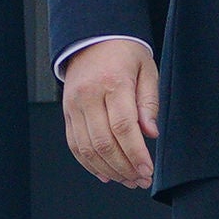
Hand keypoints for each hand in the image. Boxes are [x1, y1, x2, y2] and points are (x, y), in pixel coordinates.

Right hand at [61, 38, 160, 189]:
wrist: (93, 38)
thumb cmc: (124, 53)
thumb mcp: (147, 70)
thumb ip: (149, 103)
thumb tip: (150, 133)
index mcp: (113, 82)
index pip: (123, 127)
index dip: (136, 153)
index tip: (148, 170)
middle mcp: (89, 95)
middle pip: (104, 142)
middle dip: (124, 167)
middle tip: (140, 180)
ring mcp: (74, 105)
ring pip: (88, 149)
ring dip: (109, 170)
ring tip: (127, 180)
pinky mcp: (67, 113)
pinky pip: (75, 145)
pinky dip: (89, 164)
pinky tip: (105, 174)